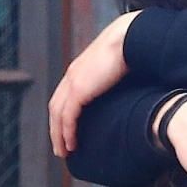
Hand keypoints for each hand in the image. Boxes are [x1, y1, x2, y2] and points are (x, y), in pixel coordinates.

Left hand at [49, 11, 138, 155]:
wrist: (129, 35)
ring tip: (64, 151)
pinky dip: (67, 132)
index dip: (62, 114)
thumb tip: (124, 83)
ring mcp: (73, 81)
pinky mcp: (79, 90)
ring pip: (57, 115)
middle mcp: (72, 75)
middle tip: (61, 146)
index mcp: (80, 68)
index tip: (67, 128)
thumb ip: (113, 74)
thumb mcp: (117, 62)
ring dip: (58, 135)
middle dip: (56, 128)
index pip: (63, 95)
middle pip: (55, 107)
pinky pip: (67, 117)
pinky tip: (72, 143)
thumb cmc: (130, 44)